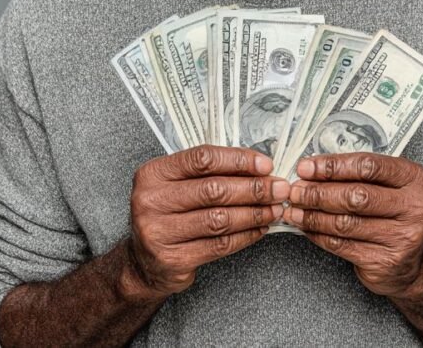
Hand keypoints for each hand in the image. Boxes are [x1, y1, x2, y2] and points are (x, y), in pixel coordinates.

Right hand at [127, 145, 288, 296]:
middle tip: (278, 189)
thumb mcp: (176, 184)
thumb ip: (209, 173)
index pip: (202, 159)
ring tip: (274, 209)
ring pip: (220, 219)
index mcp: (153, 173)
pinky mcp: (173, 259)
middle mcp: (151, 201)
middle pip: (214, 190)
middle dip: (254, 188)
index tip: (265, 165)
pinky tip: (260, 228)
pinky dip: (246, 236)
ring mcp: (159, 232)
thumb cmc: (169, 215)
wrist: (144, 262)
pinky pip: (219, 245)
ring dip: (254, 213)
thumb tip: (259, 166)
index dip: (238, 160)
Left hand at [283, 153, 422, 297]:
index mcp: (415, 179)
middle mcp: (415, 208)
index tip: (306, 167)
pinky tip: (306, 227)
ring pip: (345, 223)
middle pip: (356, 196)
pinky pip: (342, 245)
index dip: (332, 166)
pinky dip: (318, 234)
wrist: (412, 262)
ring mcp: (402, 237)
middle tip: (295, 190)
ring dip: (313, 215)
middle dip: (318, 193)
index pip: (368, 166)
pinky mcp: (385, 262)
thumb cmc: (393, 214)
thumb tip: (311, 169)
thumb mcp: (387, 186)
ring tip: (294, 209)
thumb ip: (357, 175)